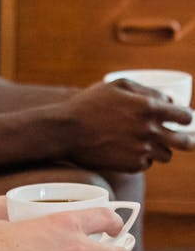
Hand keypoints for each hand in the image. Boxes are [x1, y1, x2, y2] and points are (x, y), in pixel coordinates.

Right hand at [54, 79, 193, 171]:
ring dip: (159, 148)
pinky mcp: (132, 166)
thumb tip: (168, 101)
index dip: (185, 117)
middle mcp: (150, 131)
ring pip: (167, 155)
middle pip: (186, 142)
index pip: (186, 117)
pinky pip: (147, 164)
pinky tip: (126, 149)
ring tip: (143, 141)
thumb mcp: (117, 85)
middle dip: (185, 139)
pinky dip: (141, 158)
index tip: (181, 119)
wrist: (67, 131)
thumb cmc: (90, 104)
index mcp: (149, 108)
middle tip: (177, 137)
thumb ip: (147, 91)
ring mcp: (142, 150)